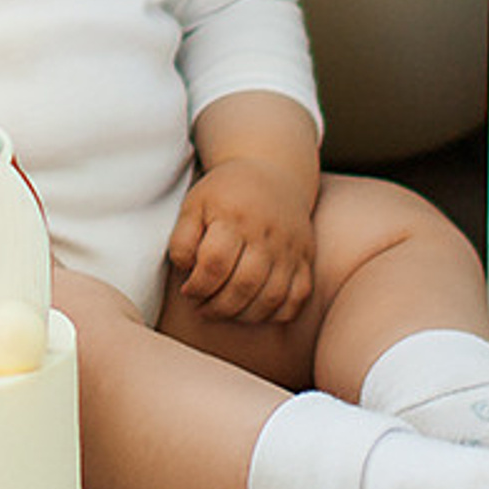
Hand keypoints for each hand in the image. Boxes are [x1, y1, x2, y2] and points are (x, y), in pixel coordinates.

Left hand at [166, 156, 315, 325]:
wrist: (272, 172)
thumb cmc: (226, 194)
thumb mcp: (194, 204)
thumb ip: (182, 239)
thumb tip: (187, 274)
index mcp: (234, 216)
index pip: (215, 263)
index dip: (197, 286)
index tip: (188, 290)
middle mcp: (266, 232)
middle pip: (244, 284)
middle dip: (217, 307)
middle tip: (202, 308)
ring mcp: (290, 248)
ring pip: (271, 297)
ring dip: (243, 316)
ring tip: (224, 311)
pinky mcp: (305, 259)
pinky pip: (297, 298)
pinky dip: (276, 314)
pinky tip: (254, 310)